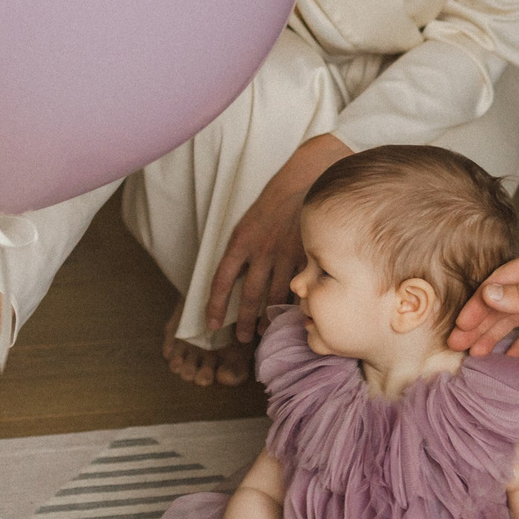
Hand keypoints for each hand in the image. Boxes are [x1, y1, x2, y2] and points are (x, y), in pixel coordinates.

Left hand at [206, 135, 348, 346]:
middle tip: (242, 338)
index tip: (211, 324)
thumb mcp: (247, 224)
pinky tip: (292, 315)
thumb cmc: (273, 203)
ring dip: (269, 316)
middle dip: (244, 321)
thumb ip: (241, 252)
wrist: (305, 180)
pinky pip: (299, 285)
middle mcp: (261, 251)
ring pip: (275, 295)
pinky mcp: (307, 255)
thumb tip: (233, 280)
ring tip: (265, 331)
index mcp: (241, 241)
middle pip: (249, 295)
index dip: (215, 305)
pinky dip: (294, 303)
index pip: (222, 280)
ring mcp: (286, 254)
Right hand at [449, 246, 518, 358]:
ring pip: (514, 321)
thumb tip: (488, 295)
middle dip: (480, 323)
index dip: (478, 304)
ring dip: (494, 336)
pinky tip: (505, 359)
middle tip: (458, 342)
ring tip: (475, 354)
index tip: (462, 323)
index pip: (499, 283)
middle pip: (502, 303)